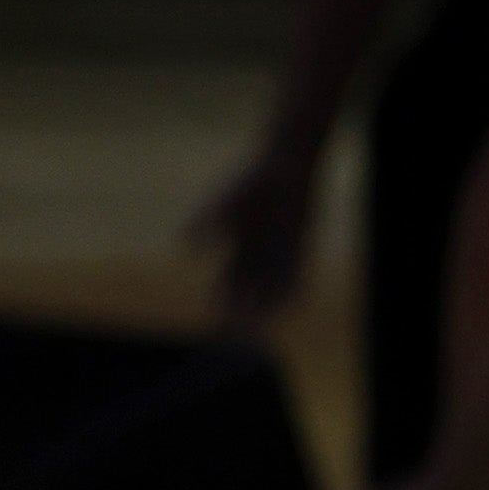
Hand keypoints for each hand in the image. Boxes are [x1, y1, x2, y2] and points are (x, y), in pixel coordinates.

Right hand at [194, 141, 315, 319]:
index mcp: (238, 246)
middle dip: (242, 308)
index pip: (228, 282)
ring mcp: (282, 250)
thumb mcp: (224, 203)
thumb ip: (205, 224)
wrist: (285, 162)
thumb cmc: (251, 180)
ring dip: (267, 304)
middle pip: (250, 289)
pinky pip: (299, 274)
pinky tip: (292, 302)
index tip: (216, 313)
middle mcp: (260, 253)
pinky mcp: (302, 244)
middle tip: (236, 326)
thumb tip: (186, 251)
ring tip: (262, 320)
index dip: (222, 299)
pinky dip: (294, 289)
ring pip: (274, 287)